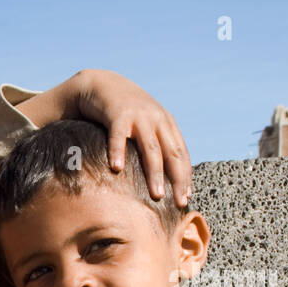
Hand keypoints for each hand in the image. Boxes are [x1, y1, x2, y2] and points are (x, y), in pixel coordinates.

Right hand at [18, 69, 191, 206]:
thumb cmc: (123, 113)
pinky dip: (118, 151)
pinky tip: (116, 169)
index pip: (181, 155)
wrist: (102, 84)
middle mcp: (157, 120)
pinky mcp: (117, 114)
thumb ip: (154, 144)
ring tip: (156, 194)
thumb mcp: (144, 126)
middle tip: (178, 202)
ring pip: (151, 148)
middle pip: (172, 153)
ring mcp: (139, 116)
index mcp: (166, 125)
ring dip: (155, 173)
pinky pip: (118, 136)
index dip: (185, 177)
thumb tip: (161, 178)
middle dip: (177, 179)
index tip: (185, 199)